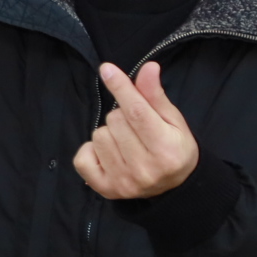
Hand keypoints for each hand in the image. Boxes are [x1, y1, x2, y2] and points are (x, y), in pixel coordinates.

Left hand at [74, 62, 198, 200]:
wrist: (174, 187)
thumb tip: (148, 67)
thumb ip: (155, 95)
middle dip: (122, 116)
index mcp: (165, 149)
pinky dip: (91, 150)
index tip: (107, 69)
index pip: (137, 112)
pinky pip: (82, 157)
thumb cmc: (174, 147)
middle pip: (115, 120)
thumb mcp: (173, 120)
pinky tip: (109, 154)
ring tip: (125, 142)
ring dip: (109, 133)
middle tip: (135, 128)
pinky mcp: (105, 189)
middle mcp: (143, 168)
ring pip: (98, 135)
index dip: (121, 88)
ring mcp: (122, 181)